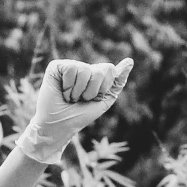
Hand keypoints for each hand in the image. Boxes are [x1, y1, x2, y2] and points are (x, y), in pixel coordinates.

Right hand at [18, 58, 134, 156]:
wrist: (59, 126)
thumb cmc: (80, 115)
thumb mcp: (104, 100)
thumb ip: (117, 82)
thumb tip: (130, 61)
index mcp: (95, 75)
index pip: (110, 69)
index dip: (103, 88)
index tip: (94, 99)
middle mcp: (83, 68)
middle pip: (100, 70)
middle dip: (93, 91)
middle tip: (81, 99)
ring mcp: (69, 66)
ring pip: (85, 70)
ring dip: (79, 91)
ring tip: (70, 98)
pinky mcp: (56, 66)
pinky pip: (71, 69)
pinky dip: (68, 86)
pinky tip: (62, 92)